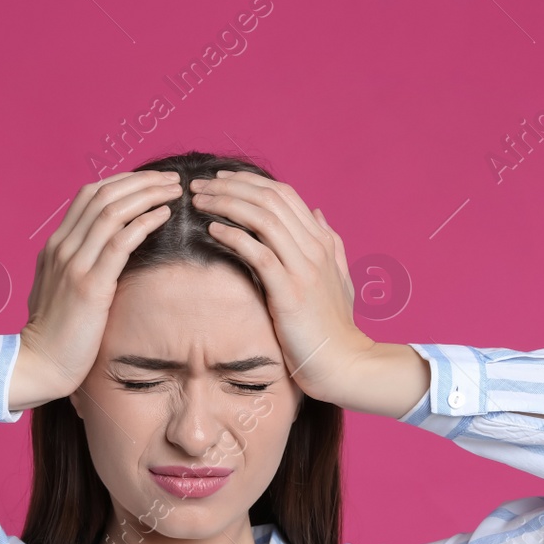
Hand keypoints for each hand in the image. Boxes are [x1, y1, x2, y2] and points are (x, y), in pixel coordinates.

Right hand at [9, 170, 183, 409]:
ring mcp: (74, 264)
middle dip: (142, 181)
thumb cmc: (56, 334)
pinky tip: (164, 215)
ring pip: (113, 211)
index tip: (151, 181)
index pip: (89, 195)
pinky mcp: (90, 285)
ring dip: (148, 194)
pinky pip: (120, 242)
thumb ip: (79, 267)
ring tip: (174, 190)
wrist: (39, 363)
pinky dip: (144, 222)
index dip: (124, 181)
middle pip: (103, 194)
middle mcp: (62, 247)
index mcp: (56, 245)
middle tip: (171, 178)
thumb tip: (106, 257)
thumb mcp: (62, 290)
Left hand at [190, 171, 371, 404]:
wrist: (345, 363)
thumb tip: (319, 212)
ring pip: (263, 218)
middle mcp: (315, 249)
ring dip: (226, 204)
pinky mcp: (290, 294)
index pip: (284, 194)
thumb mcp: (339, 279)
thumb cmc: (336, 327)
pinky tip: (212, 229)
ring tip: (198, 201)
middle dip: (230, 186)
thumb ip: (331, 243)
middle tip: (198, 185)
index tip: (220, 179)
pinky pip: (259, 254)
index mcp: (322, 242)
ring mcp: (304, 270)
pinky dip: (234, 236)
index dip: (249, 181)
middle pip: (270, 199)